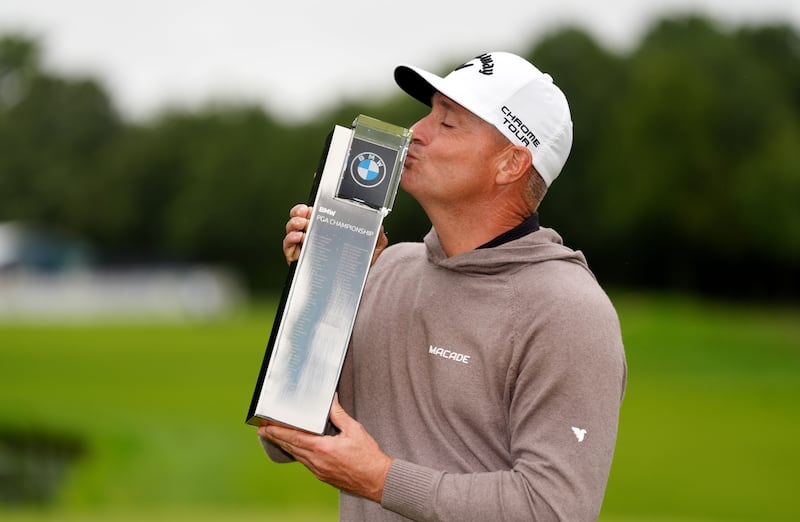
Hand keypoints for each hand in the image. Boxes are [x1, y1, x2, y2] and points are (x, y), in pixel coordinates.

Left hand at [258, 395, 391, 502]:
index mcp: (322, 448)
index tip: (266, 426)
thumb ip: (339, 414)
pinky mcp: (322, 476)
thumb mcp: (354, 430)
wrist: (377, 480)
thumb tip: (331, 401)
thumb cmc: (368, 457)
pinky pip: (305, 463)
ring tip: (275, 437)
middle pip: (291, 447)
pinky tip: (296, 449)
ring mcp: (318, 470)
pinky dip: (297, 453)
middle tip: (262, 430)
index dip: (277, 431)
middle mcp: (317, 461)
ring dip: (285, 445)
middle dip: (275, 437)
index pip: (294, 437)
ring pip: (297, 456)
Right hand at [282, 204, 388, 265]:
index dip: (307, 208)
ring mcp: (305, 248)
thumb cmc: (360, 264)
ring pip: (291, 232)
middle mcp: (314, 236)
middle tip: (305, 214)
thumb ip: (378, 235)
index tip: (308, 207)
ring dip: (293, 225)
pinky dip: (289, 241)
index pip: (314, 213)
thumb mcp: (373, 247)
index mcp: (328, 228)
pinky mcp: (299, 261)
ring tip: (301, 225)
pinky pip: (288, 249)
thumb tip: (379, 226)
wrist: (354, 286)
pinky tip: (298, 238)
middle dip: (298, 213)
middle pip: (299, 220)